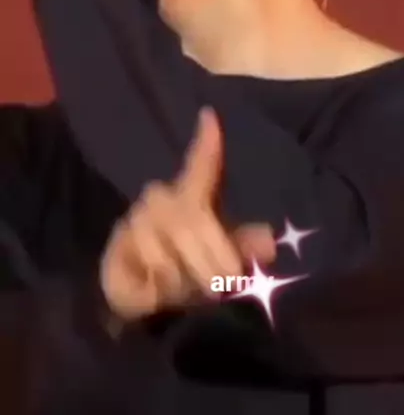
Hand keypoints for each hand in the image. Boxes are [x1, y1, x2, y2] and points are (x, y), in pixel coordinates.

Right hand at [99, 108, 275, 321]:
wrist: (146, 300)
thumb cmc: (188, 270)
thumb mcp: (221, 261)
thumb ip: (243, 250)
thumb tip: (270, 243)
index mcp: (192, 196)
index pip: (202, 164)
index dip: (207, 142)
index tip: (210, 114)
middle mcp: (164, 197)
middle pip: (195, 216)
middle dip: (215, 255)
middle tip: (225, 283)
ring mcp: (140, 216)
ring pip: (173, 239)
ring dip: (189, 272)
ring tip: (187, 287)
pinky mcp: (121, 238)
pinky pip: (151, 258)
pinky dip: (163, 281)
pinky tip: (159, 286)